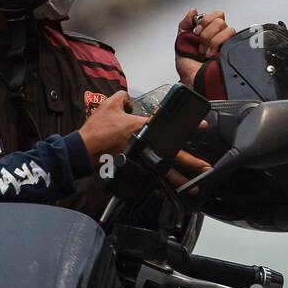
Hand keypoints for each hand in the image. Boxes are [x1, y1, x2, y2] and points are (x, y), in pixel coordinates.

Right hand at [79, 90, 213, 190]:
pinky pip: (150, 177)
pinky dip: (160, 184)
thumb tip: (129, 98)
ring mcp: (139, 159)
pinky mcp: (131, 169)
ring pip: (164, 171)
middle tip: (205, 167)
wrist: (82, 150)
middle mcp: (144, 144)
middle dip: (191, 161)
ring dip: (180, 178)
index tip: (204, 126)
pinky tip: (170, 191)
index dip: (187, 125)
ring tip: (194, 186)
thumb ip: (122, 96)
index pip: (169, 124)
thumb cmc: (96, 129)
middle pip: (172, 154)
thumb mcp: (109, 105)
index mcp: (141, 126)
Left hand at [79, 90, 146, 162]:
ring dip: (125, 134)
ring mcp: (102, 123)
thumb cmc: (103, 133)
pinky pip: (114, 137)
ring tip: (126, 138)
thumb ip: (144, 122)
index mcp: (112, 102)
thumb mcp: (131, 125)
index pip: (125, 95)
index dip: (133, 102)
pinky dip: (118, 142)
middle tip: (133, 127)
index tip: (136, 112)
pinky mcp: (100, 135)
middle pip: (124, 113)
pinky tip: (120, 146)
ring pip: (120, 126)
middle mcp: (106, 111)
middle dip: (130, 122)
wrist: (87, 150)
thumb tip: (151, 123)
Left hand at [175, 8, 236, 84]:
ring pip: (225, 27)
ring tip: (205, 52)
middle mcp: (219, 36)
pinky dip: (218, 43)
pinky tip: (212, 54)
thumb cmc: (188, 68)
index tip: (195, 33)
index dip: (205, 20)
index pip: (215, 14)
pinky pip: (231, 35)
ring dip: (211, 40)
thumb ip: (185, 24)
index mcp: (208, 32)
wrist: (193, 81)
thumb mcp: (180, 42)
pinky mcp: (233, 49)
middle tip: (200, 44)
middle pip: (219, 18)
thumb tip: (193, 11)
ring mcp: (227, 43)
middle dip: (206, 32)